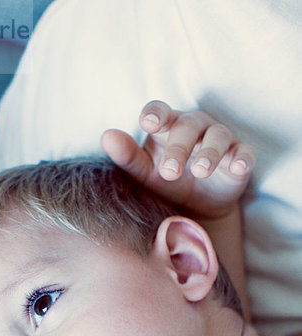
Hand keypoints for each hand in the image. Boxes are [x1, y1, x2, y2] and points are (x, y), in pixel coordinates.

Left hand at [101, 100, 255, 219]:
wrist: (195, 208)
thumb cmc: (165, 181)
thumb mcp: (143, 173)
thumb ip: (126, 156)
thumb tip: (107, 136)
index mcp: (167, 126)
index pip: (160, 111)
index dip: (156, 114)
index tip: (149, 123)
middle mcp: (194, 128)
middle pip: (188, 127)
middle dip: (178, 148)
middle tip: (169, 172)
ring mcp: (219, 141)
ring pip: (218, 137)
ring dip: (210, 153)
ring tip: (200, 171)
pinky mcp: (239, 158)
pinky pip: (244, 154)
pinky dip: (242, 159)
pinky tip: (238, 167)